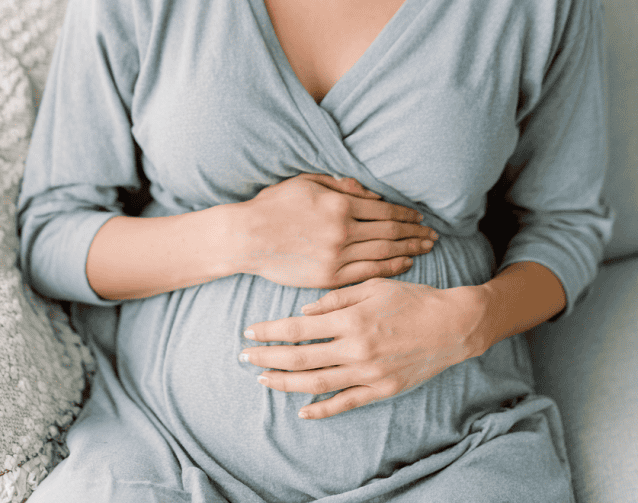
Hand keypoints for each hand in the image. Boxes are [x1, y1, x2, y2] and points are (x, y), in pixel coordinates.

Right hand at [229, 174, 437, 287]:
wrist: (247, 237)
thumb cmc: (274, 205)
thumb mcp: (307, 182)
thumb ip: (341, 185)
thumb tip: (371, 193)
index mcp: (340, 204)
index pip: (384, 210)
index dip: (405, 214)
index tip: (420, 217)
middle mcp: (344, 231)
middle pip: (390, 232)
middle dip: (414, 233)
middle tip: (433, 235)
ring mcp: (337, 256)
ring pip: (383, 253)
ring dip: (408, 251)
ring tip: (426, 249)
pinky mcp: (329, 277)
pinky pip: (367, 273)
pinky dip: (389, 269)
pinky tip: (403, 265)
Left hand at [240, 277, 482, 418]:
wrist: (452, 325)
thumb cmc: (411, 298)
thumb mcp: (373, 285)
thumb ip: (337, 297)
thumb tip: (305, 309)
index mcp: (351, 318)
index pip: (299, 327)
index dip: (270, 331)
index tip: (249, 332)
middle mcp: (356, 348)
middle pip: (300, 358)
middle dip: (267, 357)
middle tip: (244, 356)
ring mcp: (369, 372)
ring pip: (316, 384)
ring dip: (285, 383)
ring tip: (262, 379)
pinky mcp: (382, 390)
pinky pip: (345, 404)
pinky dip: (322, 410)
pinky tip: (302, 411)